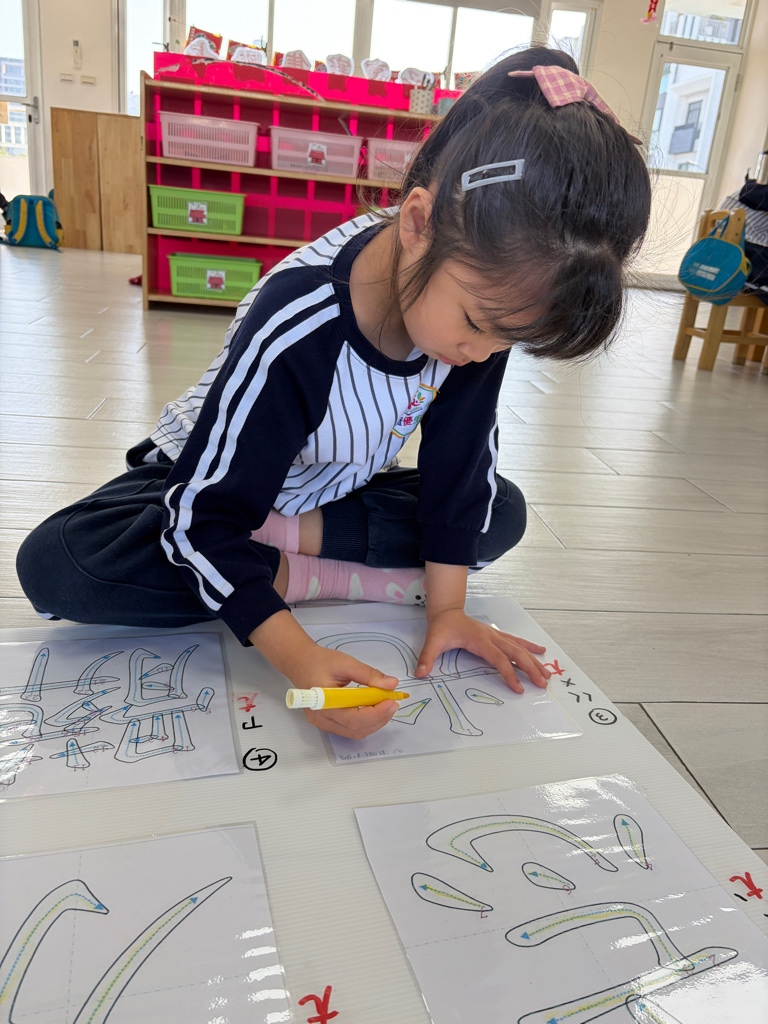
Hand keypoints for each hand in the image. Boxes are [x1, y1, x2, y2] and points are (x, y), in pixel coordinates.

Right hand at [250, 610, 399, 739]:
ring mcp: (322, 723)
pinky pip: (348, 729)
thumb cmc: (320, 661)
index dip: (376, 714)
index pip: (353, 718)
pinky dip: (364, 722)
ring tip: (385, 706)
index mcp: (323, 702)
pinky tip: (373, 709)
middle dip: (379, 719)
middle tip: (393, 703)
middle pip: (355, 729)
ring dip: (373, 723)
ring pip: (354, 733)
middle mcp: (320, 718)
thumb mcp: (346, 662)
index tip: (391, 701)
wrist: (300, 662)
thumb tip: (392, 684)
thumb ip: (369, 674)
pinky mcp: (325, 723)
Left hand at [414, 608, 549, 693]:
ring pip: (519, 647)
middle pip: (516, 653)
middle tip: (543, 683)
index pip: (499, 659)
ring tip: (547, 673)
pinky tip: (541, 652)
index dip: (509, 673)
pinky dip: (529, 647)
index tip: (518, 688)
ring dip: (534, 660)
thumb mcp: (432, 641)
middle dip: (531, 668)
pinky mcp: (496, 635)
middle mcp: (491, 637)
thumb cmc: (442, 626)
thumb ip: (427, 658)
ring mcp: (495, 635)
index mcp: (480, 640)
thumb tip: (420, 674)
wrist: (446, 610)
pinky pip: (516, 642)